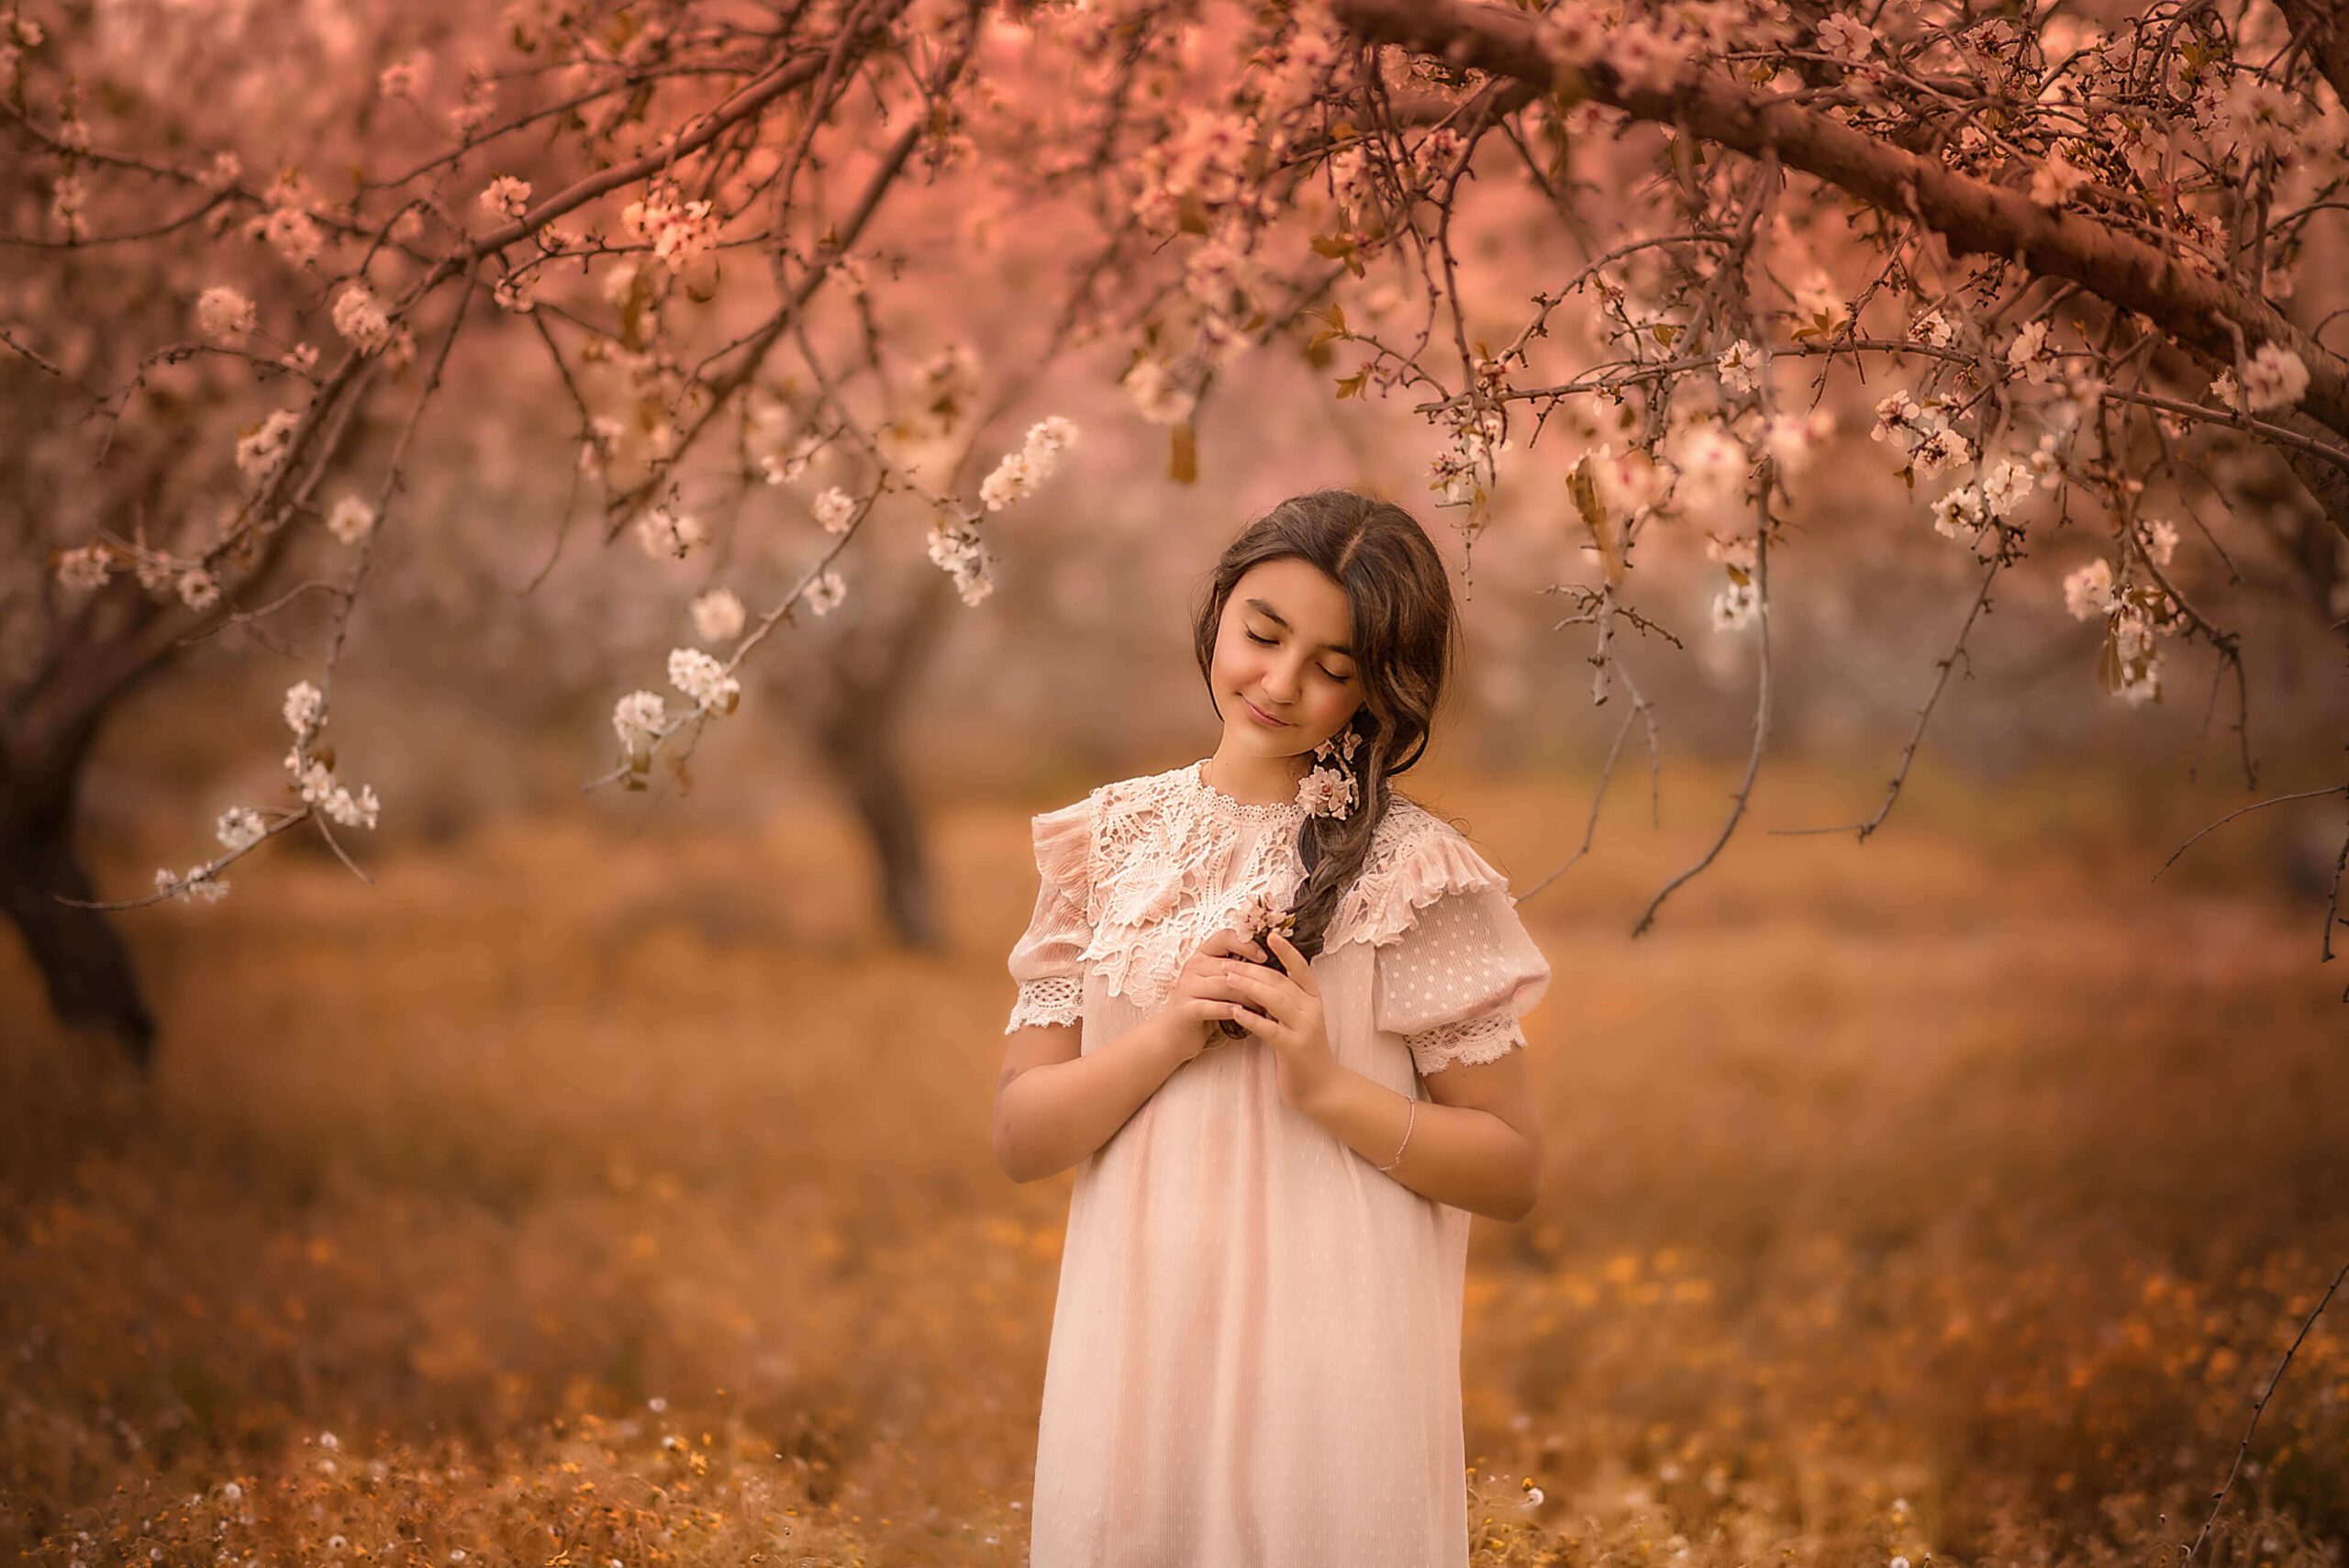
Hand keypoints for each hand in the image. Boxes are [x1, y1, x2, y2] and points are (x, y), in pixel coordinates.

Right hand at [1152, 927, 1270, 1065]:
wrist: (1172, 1034)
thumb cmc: (1202, 1006)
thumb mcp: (1216, 983)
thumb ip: (1235, 970)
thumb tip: (1270, 966)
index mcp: (1202, 955)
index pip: (1225, 937)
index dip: (1246, 944)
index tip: (1264, 957)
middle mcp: (1193, 966)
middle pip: (1231, 966)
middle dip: (1256, 979)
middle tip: (1276, 991)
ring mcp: (1187, 987)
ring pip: (1224, 986)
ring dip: (1248, 997)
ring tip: (1266, 1007)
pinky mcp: (1185, 1009)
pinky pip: (1211, 1006)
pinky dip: (1228, 1010)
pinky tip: (1242, 1015)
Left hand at [1221, 931, 1339, 1114]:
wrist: (1319, 1087)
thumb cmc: (1302, 1050)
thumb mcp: (1298, 1019)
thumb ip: (1285, 998)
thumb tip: (1260, 977)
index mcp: (1313, 1000)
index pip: (1301, 969)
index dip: (1286, 951)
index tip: (1270, 935)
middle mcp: (1312, 1010)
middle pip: (1280, 981)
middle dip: (1252, 969)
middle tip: (1227, 962)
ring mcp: (1304, 1029)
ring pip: (1275, 1000)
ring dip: (1249, 987)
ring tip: (1227, 979)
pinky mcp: (1293, 1049)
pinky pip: (1270, 1029)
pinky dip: (1251, 1018)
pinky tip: (1234, 1012)